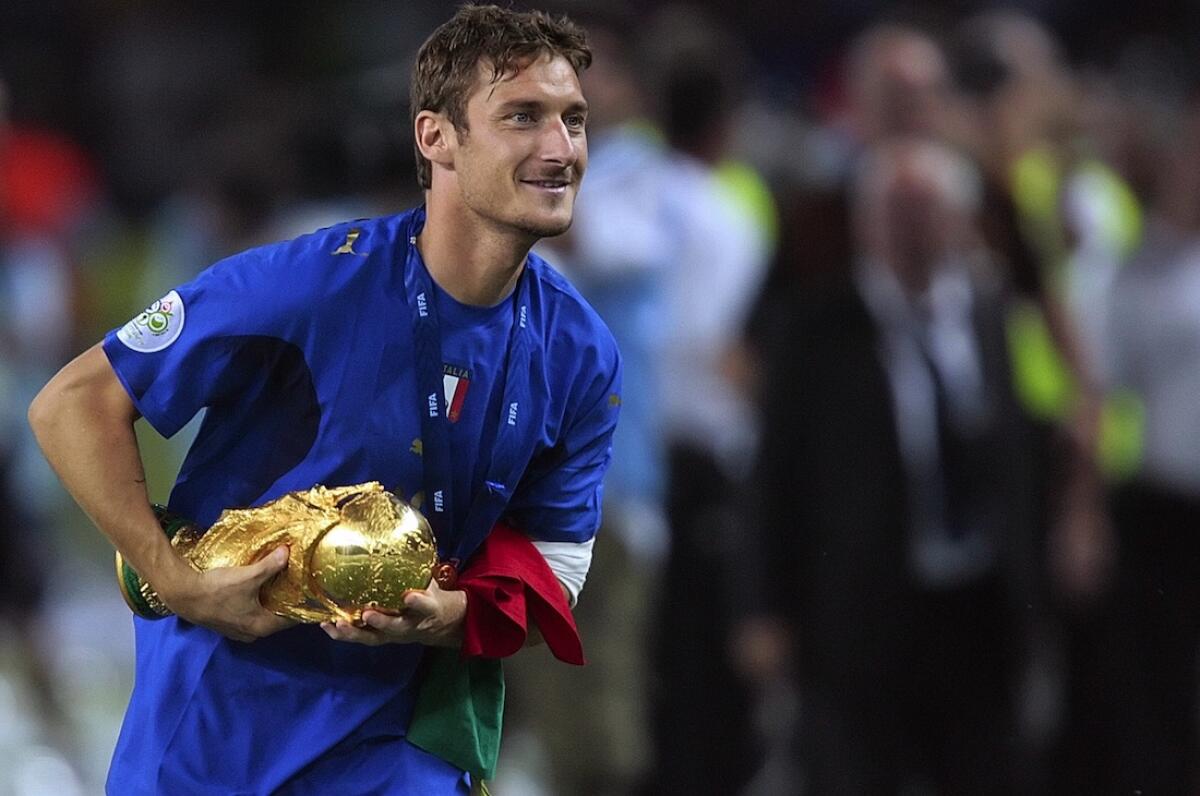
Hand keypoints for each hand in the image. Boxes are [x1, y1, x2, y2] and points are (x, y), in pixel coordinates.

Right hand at [159, 546, 296, 642]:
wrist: (182, 594)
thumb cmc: (217, 589)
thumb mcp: (248, 576)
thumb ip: (271, 565)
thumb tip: (288, 552)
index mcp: (262, 626)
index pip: (292, 619)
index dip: (302, 605)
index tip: (309, 591)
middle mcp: (252, 633)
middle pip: (278, 618)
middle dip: (287, 602)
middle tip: (296, 584)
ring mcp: (238, 631)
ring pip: (263, 616)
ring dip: (271, 603)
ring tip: (279, 584)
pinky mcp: (227, 625)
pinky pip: (250, 615)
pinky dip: (257, 605)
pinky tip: (258, 590)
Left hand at [320, 578, 466, 647]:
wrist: (439, 623)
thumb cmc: (431, 595)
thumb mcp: (432, 580)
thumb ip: (418, 566)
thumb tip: (403, 533)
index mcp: (429, 609)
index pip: (426, 605)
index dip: (418, 602)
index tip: (408, 596)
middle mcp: (411, 624)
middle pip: (397, 627)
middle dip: (381, 622)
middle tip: (367, 614)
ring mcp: (395, 634)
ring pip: (375, 637)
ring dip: (355, 632)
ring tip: (338, 624)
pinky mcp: (382, 637)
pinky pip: (361, 638)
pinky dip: (343, 633)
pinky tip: (327, 624)